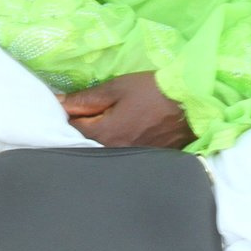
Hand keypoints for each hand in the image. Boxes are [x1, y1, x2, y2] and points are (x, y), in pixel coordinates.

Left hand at [60, 72, 192, 148]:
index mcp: (103, 135)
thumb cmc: (152, 91)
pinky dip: (113, 145)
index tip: (69, 105)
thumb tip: (57, 103)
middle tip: (84, 114)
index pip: (71, 129)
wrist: (192, 104)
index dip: (67, 115)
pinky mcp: (142, 161)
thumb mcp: (116, 88)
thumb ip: (85, 99)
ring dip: (95, 139)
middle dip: (79, 130)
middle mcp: (112, 153)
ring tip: (103, 124)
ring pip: (100, 151)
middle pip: (84, 144)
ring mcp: (128, 160)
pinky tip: (120, 134)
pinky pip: (117, 155)